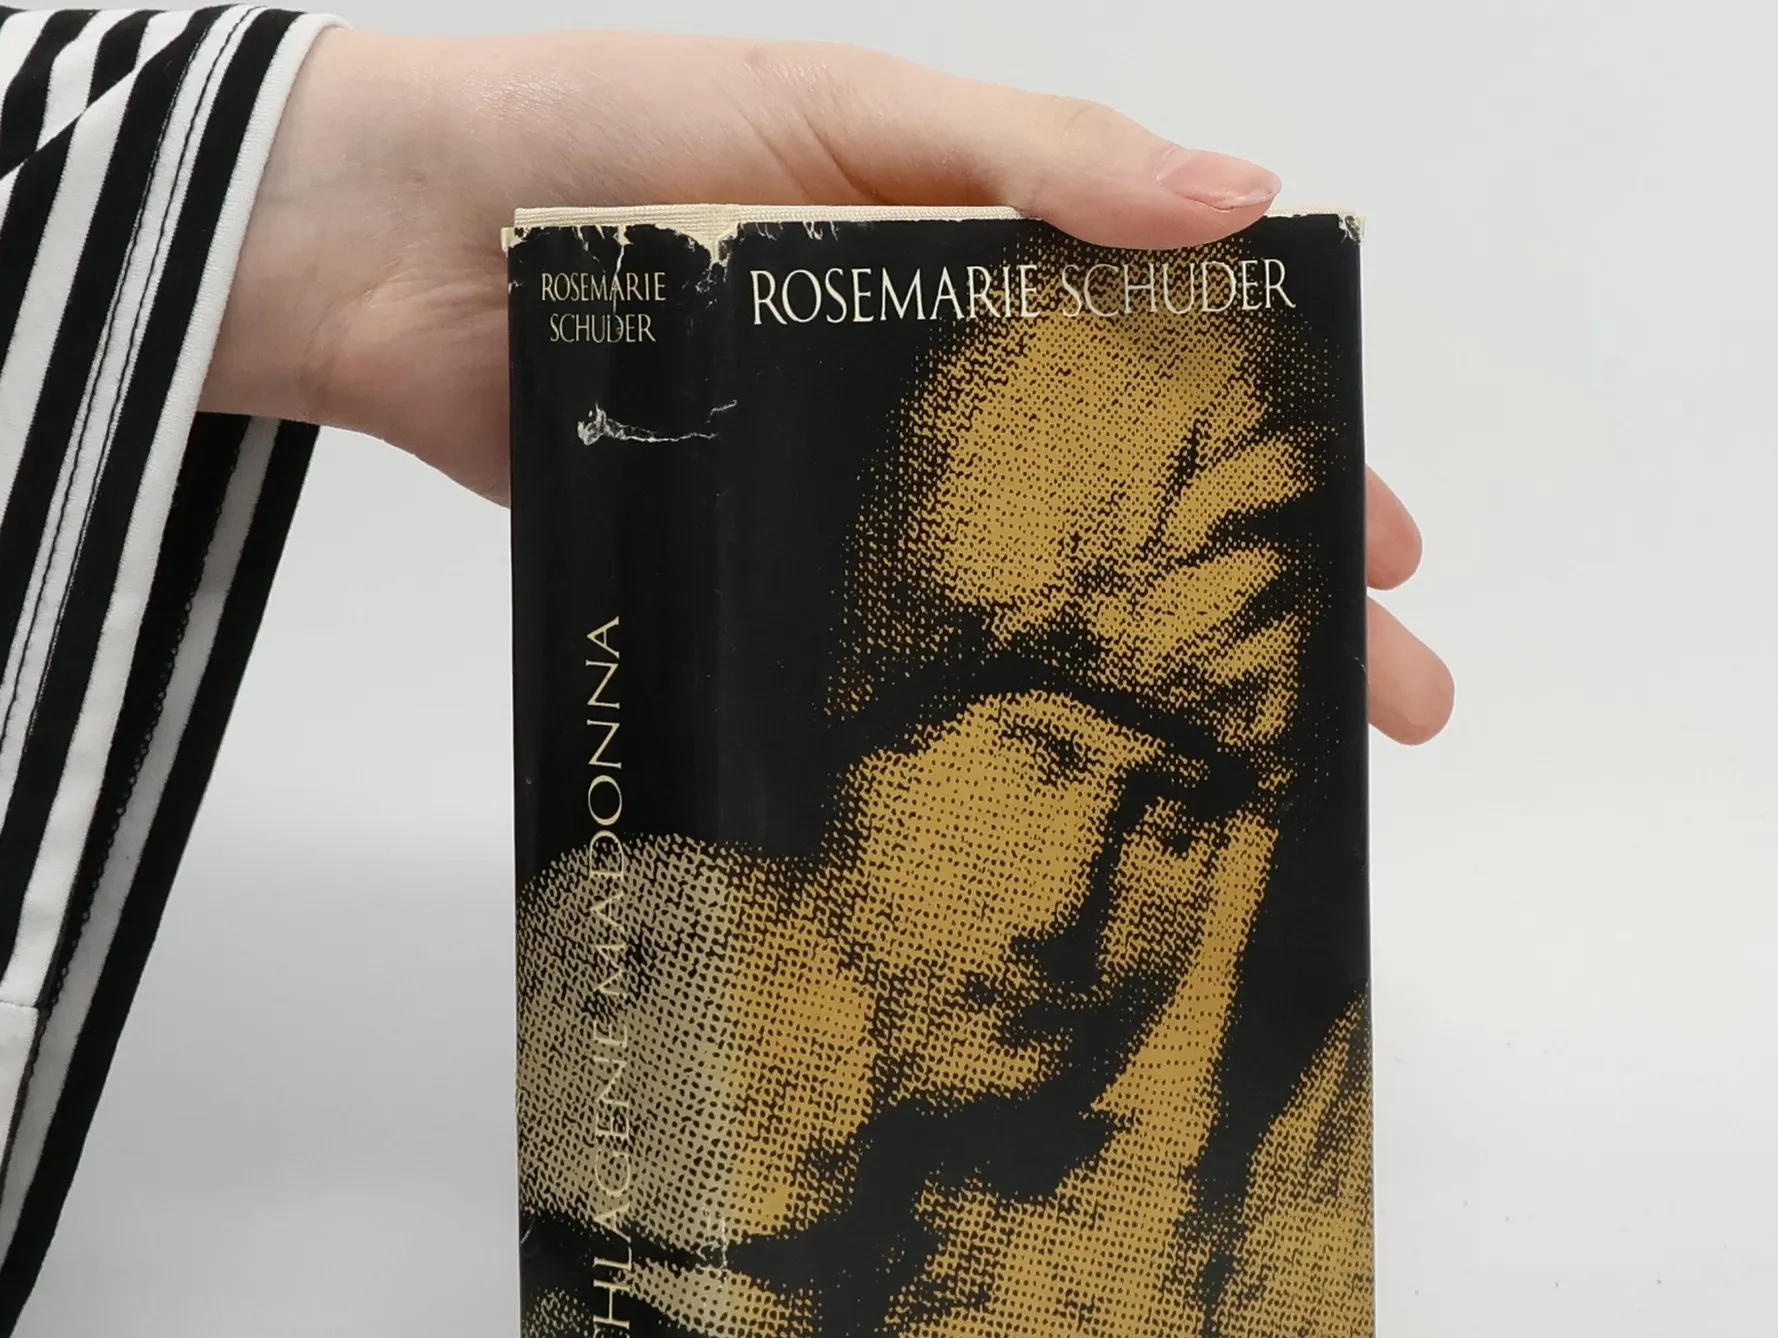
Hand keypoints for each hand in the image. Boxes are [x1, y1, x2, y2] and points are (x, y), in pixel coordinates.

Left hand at [205, 30, 1450, 743]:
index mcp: (983, 266)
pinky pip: (891, 641)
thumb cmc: (609, 140)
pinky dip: (972, 710)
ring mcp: (853, 486)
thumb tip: (1242, 198)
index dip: (1295, 460)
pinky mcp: (762, 559)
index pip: (1187, 373)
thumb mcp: (845, 113)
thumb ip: (1034, 157)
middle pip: (1137, 512)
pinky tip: (1041, 782)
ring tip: (1246, 774)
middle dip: (1264, 608)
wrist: (393, 249)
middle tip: (1370, 706)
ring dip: (1136, 690)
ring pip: (1031, 599)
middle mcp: (935, 387)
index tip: (1384, 548)